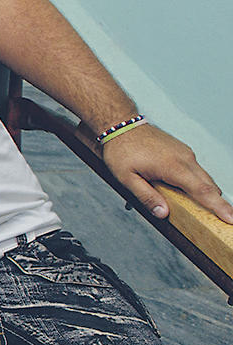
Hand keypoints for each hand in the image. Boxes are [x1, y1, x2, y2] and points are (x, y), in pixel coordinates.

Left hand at [101, 123, 232, 222]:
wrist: (122, 125)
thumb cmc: (121, 150)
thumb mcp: (126, 178)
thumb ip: (146, 196)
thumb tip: (163, 213)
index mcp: (173, 166)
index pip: (202, 191)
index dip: (219, 206)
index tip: (231, 218)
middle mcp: (185, 158)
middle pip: (209, 185)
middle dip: (219, 203)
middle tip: (226, 219)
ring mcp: (185, 153)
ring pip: (204, 177)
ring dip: (208, 193)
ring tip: (211, 209)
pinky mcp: (183, 151)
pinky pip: (196, 170)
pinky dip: (198, 182)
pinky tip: (191, 191)